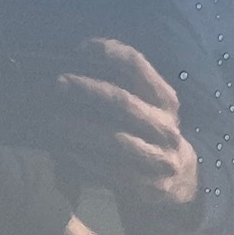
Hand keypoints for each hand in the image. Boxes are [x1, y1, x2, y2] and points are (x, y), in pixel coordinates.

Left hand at [56, 38, 197, 205]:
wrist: (178, 179)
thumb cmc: (148, 133)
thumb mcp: (147, 106)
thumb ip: (123, 85)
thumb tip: (78, 61)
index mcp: (165, 100)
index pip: (138, 66)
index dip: (110, 53)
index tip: (82, 48)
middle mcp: (166, 127)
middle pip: (124, 103)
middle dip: (88, 90)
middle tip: (59, 83)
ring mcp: (160, 158)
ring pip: (116, 140)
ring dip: (81, 129)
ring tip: (54, 120)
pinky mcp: (150, 186)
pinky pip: (113, 171)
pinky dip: (87, 160)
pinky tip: (66, 151)